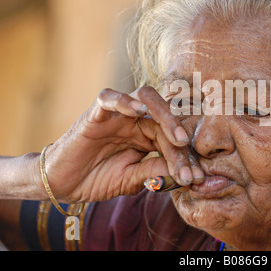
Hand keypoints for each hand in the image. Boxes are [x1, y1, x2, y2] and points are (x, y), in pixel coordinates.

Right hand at [41, 86, 203, 202]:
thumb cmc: (98, 179)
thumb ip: (157, 172)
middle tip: (190, 159)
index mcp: (147, 135)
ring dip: (164, 114)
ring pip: (145, 97)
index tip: (196, 177)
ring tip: (177, 137)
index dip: (185, 156)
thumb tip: (187, 175)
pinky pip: (108, 98)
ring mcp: (117, 115)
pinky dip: (123, 100)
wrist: (63, 184)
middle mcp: (136, 121)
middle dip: (180, 137)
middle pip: (165, 116)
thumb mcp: (133, 179)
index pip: (172, 138)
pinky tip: (138, 111)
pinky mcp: (95, 114)